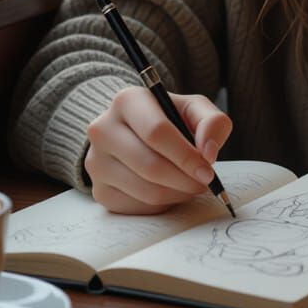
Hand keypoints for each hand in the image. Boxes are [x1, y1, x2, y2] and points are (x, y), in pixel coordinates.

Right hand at [85, 87, 232, 213]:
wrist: (135, 132)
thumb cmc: (170, 118)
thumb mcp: (194, 109)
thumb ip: (211, 122)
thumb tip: (208, 153)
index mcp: (127, 100)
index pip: (156, 132)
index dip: (186, 155)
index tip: (208, 171)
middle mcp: (103, 129)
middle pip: (150, 165)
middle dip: (185, 179)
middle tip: (205, 183)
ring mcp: (96, 162)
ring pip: (145, 190)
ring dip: (177, 193)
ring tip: (191, 184)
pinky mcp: (98, 190)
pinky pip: (137, 207)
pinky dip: (162, 204)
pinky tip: (171, 190)